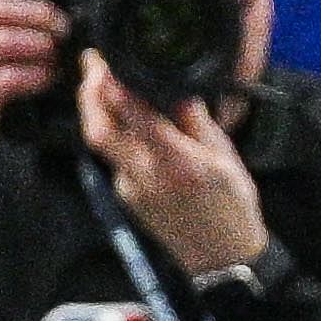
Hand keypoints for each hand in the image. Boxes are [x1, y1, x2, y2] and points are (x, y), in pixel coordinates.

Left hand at [81, 52, 268, 275]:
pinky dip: (119, 136)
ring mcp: (131, 189)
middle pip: (98, 130)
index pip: (133, 116)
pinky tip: (133, 124)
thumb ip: (195, 121)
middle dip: (87, 94)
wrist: (222, 261)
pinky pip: (117, 158)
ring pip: (104, 143)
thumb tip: (175, 88)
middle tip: (91, 64)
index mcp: (175, 161)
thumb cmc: (233, 208)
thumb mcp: (224, 157)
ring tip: (108, 84)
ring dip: (99, 112)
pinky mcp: (127, 197)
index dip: (111, 85)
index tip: (102, 60)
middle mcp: (145, 175)